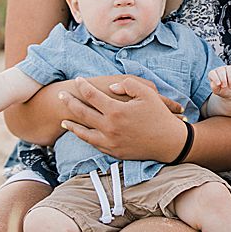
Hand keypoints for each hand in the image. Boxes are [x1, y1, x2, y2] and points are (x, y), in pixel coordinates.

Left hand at [59, 77, 185, 160]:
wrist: (170, 142)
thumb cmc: (160, 116)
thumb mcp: (148, 93)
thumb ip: (127, 85)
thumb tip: (110, 88)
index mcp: (116, 111)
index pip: (92, 95)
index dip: (83, 86)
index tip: (77, 80)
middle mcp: (109, 127)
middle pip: (82, 113)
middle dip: (69, 102)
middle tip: (60, 95)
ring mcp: (110, 141)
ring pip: (83, 132)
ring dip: (72, 125)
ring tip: (63, 120)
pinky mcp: (113, 151)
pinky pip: (94, 143)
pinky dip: (84, 138)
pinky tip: (81, 134)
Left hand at [208, 65, 230, 100]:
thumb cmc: (224, 91)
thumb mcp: (218, 91)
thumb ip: (214, 87)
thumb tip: (215, 83)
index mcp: (214, 74)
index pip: (212, 73)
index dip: (215, 78)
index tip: (219, 84)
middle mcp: (221, 70)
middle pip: (220, 70)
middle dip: (223, 79)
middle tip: (225, 86)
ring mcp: (229, 68)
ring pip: (229, 69)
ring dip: (230, 78)